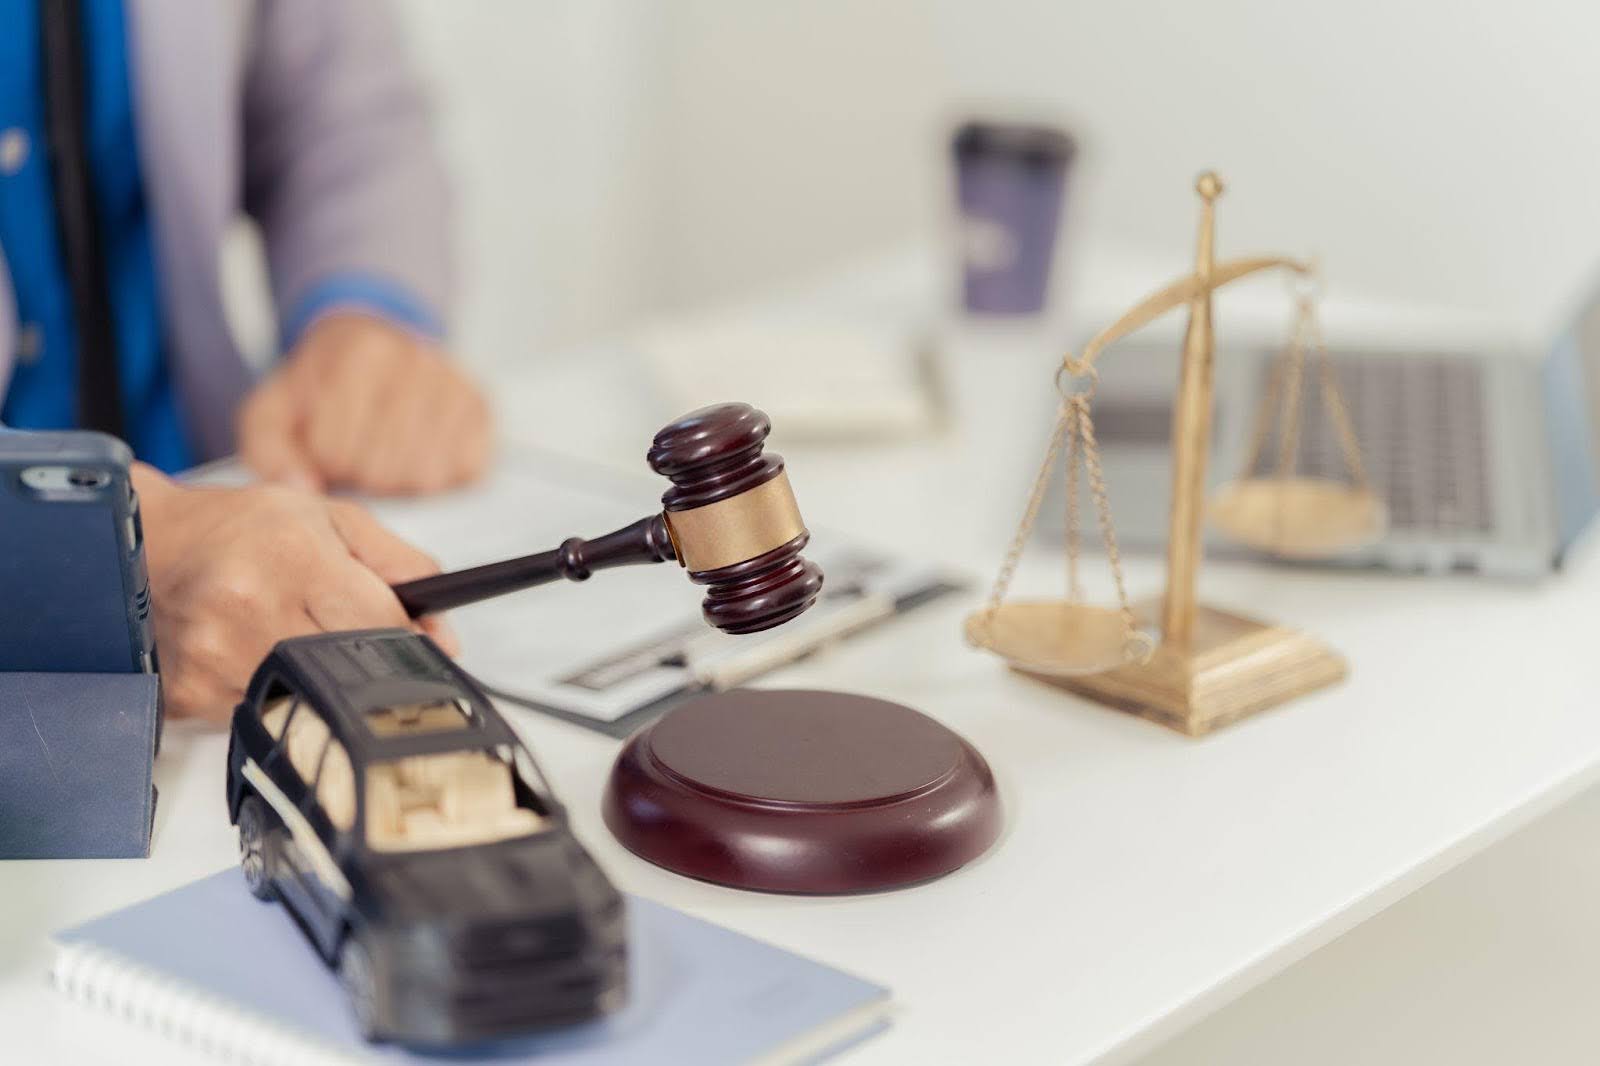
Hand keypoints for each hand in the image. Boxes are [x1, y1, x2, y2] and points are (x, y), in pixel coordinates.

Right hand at [134, 464, 459, 722]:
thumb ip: (401, 566)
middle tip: (358, 642)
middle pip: (349, 666)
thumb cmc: (244, 527)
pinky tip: (255, 653)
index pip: (382, 623)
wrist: (150, 542)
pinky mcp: (191, 694)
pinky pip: (260, 713)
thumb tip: (444, 633)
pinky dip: (272, 691)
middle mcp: (252, 609)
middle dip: (366, 660)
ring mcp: (217, 658)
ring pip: (309, 697)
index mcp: (294, 557)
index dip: (408, 638)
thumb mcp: (333, 519)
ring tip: (293, 633)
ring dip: (317, 677)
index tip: (416, 642)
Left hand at [237, 313, 491, 494]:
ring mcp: (455, 384)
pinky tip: (419, 455)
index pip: (335, 449)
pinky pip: (463, 471)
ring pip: (422, 475)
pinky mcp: (483, 410)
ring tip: (385, 455)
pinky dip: (439, 477)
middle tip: (358, 454)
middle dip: (361, 473)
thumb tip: (303, 487)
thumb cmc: (322, 390)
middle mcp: (415, 359)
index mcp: (360, 352)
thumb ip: (268, 451)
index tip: (328, 444)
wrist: (373, 347)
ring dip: (398, 480)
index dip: (326, 461)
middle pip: (380, 467)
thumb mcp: (276, 410)